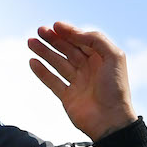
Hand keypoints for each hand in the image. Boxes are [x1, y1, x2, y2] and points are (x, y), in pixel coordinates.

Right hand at [28, 22, 137, 140]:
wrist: (111, 121)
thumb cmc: (116, 88)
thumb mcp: (114, 57)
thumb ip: (96, 40)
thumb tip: (74, 32)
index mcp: (101, 59)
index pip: (82, 41)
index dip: (68, 32)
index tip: (54, 25)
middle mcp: (89, 69)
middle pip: (67, 50)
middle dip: (53, 40)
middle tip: (39, 30)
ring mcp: (78, 83)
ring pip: (58, 63)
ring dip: (44, 52)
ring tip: (30, 41)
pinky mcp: (68, 97)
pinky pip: (52, 81)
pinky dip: (42, 72)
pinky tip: (32, 61)